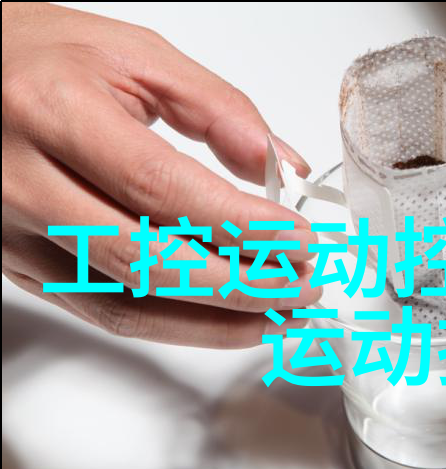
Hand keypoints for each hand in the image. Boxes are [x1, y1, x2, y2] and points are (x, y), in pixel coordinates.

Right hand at [2, 3, 319, 346]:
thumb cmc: (40, 55)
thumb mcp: (135, 54)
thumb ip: (219, 109)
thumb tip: (284, 169)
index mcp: (53, 112)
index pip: (163, 189)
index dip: (241, 225)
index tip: (299, 240)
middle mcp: (22, 181)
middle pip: (148, 260)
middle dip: (242, 285)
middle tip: (304, 286)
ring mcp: (12, 233)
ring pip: (128, 303)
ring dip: (216, 321)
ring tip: (280, 315)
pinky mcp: (17, 265)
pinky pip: (105, 311)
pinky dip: (176, 325)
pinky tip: (227, 320)